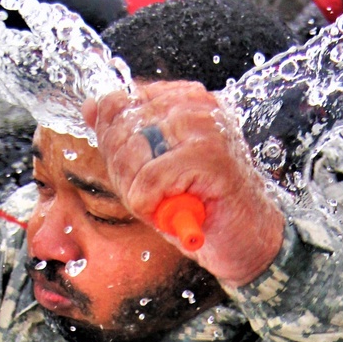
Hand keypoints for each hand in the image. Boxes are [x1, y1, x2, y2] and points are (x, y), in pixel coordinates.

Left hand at [83, 81, 284, 285]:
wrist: (250, 242)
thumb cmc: (205, 207)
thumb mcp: (154, 168)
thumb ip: (125, 137)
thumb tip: (92, 107)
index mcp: (183, 99)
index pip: (119, 104)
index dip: (115, 147)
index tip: (137, 174)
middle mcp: (196, 103)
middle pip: (122, 128)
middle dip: (125, 172)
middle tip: (152, 196)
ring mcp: (205, 125)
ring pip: (133, 152)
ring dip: (140, 190)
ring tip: (167, 203)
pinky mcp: (209, 154)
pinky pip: (149, 179)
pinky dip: (152, 204)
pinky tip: (174, 210)